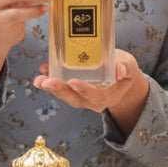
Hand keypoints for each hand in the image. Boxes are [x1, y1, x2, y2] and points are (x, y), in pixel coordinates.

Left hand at [33, 49, 148, 132]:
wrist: (119, 75)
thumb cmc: (124, 69)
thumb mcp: (129, 65)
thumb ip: (125, 67)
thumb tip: (120, 70)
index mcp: (109, 96)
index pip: (95, 96)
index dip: (84, 90)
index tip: (73, 82)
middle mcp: (93, 100)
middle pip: (75, 99)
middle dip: (60, 91)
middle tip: (46, 82)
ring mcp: (82, 97)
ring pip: (65, 95)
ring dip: (50, 88)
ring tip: (38, 80)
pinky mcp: (73, 91)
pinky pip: (61, 88)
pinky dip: (50, 80)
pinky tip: (42, 70)